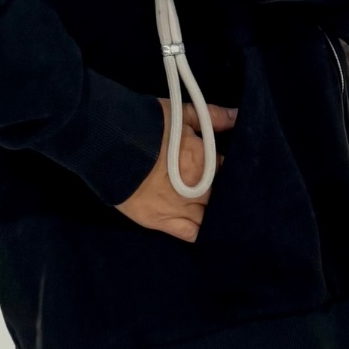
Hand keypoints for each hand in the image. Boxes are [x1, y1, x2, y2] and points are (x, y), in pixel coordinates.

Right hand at [117, 99, 237, 241]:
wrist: (110, 144)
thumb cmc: (147, 126)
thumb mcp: (180, 114)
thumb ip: (212, 116)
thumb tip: (238, 116)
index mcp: (206, 162)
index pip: (231, 172)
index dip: (230, 173)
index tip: (227, 172)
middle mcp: (199, 189)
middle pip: (223, 199)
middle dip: (224, 196)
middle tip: (221, 193)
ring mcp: (181, 208)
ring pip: (210, 219)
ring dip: (214, 215)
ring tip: (213, 212)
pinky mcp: (160, 222)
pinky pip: (190, 234)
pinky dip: (200, 233)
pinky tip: (206, 232)